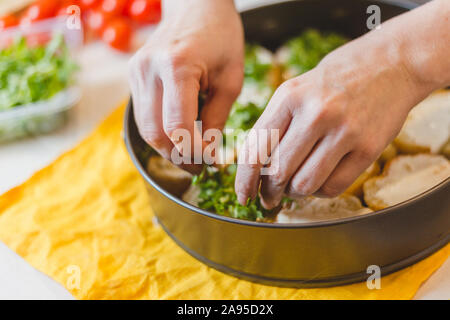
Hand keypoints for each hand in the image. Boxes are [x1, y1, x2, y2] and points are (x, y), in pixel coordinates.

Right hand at [129, 0, 243, 162]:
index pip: (177, 127)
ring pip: (145, 128)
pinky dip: (160, 132)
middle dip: (178, 156)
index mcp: (176, 66)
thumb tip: (207, 153)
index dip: (193, 151)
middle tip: (199, 165)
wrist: (195, 6)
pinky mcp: (133, 76)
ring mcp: (136, 72)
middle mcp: (148, 69)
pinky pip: (143, 115)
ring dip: (167, 148)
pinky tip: (179, 135)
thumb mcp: (230, 80)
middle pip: (155, 133)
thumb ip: (216, 119)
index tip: (210, 160)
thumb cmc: (220, 38)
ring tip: (190, 153)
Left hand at [235, 28, 436, 208]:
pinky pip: (333, 187)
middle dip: (268, 192)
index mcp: (289, 96)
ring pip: (305, 185)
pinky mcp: (368, 148)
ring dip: (295, 193)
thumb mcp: (297, 89)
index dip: (244, 180)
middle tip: (269, 198)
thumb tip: (252, 166)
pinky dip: (320, 191)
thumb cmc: (337, 78)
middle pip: (278, 172)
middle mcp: (316, 113)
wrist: (392, 63)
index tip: (243, 195)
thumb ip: (274, 124)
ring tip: (296, 186)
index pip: (256, 148)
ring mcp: (345, 131)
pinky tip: (320, 181)